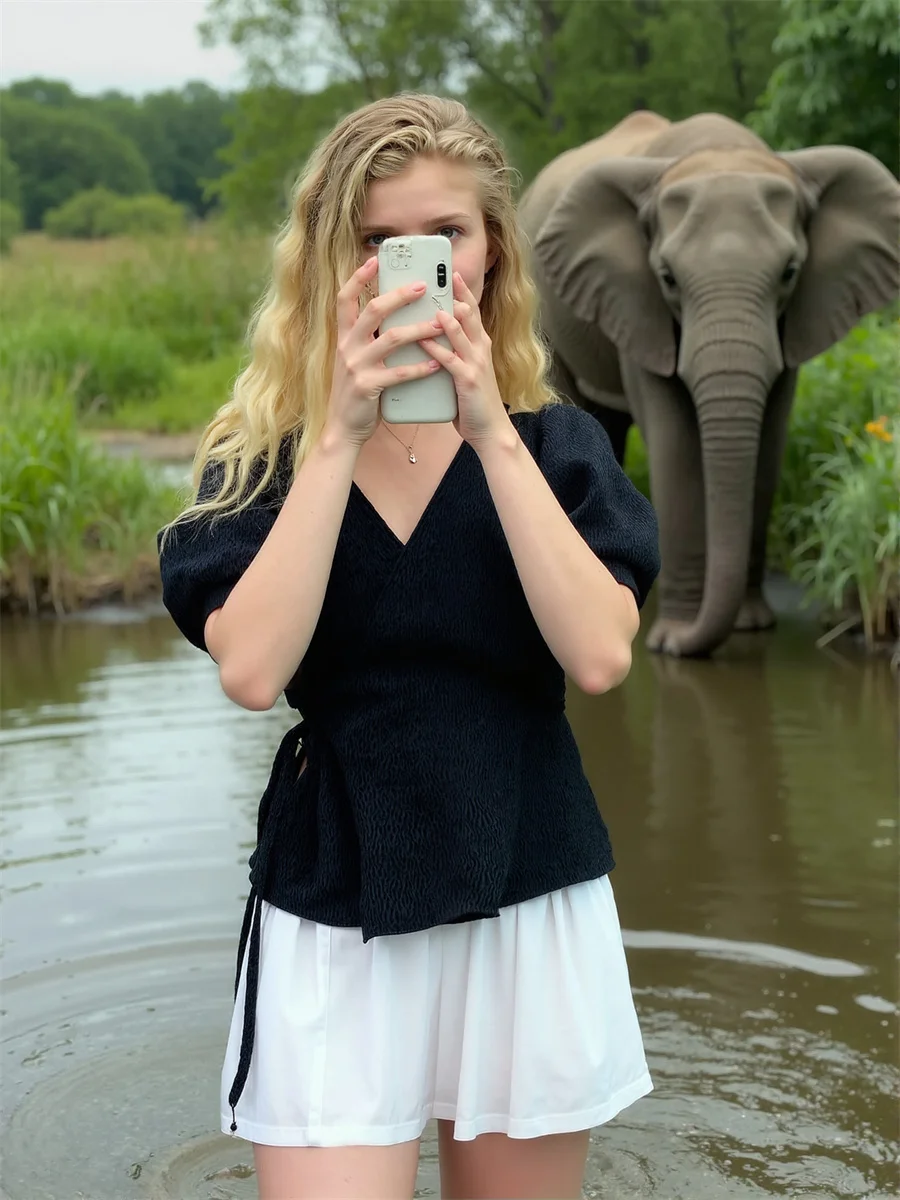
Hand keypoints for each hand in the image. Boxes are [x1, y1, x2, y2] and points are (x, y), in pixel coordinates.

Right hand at [325, 256, 443, 447]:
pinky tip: (435, 366)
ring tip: (439, 325)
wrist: (343, 429)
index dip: (357, 277)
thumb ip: (369, 341)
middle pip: (373, 310)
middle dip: (400, 295)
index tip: (374, 260)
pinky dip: (419, 368)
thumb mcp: (356, 361)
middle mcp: (347, 347)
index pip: (345, 299)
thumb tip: (394, 319)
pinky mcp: (368, 387)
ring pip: (390, 339)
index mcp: (344, 337)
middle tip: (424, 287)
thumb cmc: (357, 393)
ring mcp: (356, 367)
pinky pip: (398, 373)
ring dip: (418, 330)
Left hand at [419, 271, 511, 447]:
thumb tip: (433, 340)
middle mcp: (481, 349)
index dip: (463, 292)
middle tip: (443, 275)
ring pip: (461, 333)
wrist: (490, 431)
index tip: (451, 274)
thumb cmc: (474, 402)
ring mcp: (475, 364)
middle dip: (457, 294)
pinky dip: (435, 348)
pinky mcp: (467, 380)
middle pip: (469, 315)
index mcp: (481, 345)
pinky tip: (423, 339)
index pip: (472, 312)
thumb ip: (454, 354)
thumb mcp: (467, 371)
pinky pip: (449, 360)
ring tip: (432, 302)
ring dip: (447, 317)